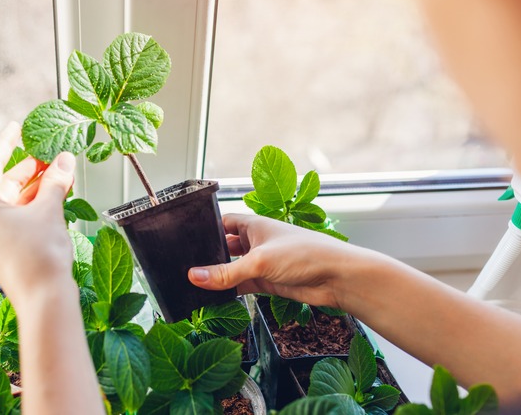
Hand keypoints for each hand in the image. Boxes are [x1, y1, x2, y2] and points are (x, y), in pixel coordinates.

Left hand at [0, 122, 75, 300]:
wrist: (44, 300)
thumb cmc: (38, 259)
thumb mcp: (49, 210)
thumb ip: (55, 180)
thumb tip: (63, 159)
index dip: (6, 142)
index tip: (16, 127)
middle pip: (7, 182)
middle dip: (32, 167)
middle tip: (53, 153)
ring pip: (17, 200)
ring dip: (39, 186)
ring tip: (62, 172)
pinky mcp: (9, 247)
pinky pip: (21, 216)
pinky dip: (38, 204)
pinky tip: (57, 195)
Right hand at [187, 213, 382, 308]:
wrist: (337, 277)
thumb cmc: (304, 254)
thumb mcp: (259, 261)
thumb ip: (225, 273)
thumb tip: (193, 277)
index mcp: (254, 225)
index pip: (223, 222)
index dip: (205, 229)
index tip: (184, 238)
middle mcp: (256, 242)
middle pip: (225, 247)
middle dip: (208, 256)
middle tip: (183, 265)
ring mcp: (261, 262)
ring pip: (232, 268)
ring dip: (218, 276)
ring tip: (192, 284)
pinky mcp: (268, 282)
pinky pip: (242, 285)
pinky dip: (229, 291)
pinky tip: (213, 297)